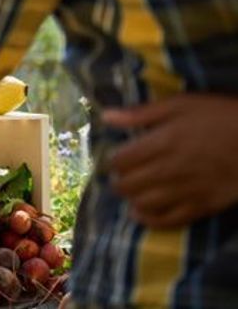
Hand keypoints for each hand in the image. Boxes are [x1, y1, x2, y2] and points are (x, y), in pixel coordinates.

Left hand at [102, 93, 237, 228]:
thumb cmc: (219, 117)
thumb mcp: (180, 105)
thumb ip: (141, 113)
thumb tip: (106, 116)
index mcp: (161, 143)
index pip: (121, 160)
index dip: (111, 161)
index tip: (112, 159)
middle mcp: (169, 170)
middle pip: (129, 184)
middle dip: (118, 181)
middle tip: (118, 177)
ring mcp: (186, 191)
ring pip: (144, 203)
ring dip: (130, 199)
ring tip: (128, 193)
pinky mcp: (203, 206)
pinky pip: (170, 220)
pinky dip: (150, 220)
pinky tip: (140, 214)